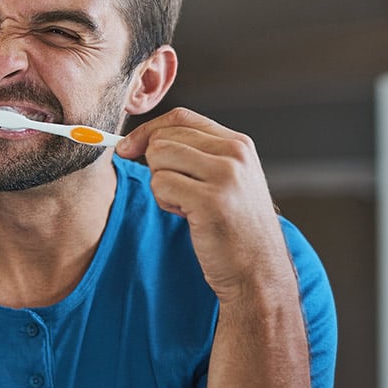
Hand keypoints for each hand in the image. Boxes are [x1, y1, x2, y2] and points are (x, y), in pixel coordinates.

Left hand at [116, 108, 293, 303]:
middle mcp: (234, 153)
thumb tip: (138, 141)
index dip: (147, 130)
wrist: (258, 270)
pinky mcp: (210, 200)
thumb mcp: (224, 179)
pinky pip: (160, 185)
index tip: (128, 148)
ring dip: (161, 185)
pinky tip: (188, 216)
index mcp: (238, 144)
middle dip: (155, 165)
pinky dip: (164, 203)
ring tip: (187, 204)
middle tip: (178, 192)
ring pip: (157, 158)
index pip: (180, 117)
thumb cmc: (232, 226)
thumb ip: (194, 154)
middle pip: (163, 138)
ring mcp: (225, 175)